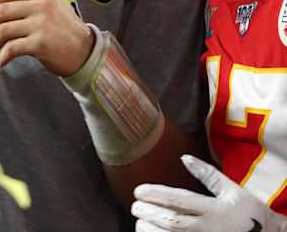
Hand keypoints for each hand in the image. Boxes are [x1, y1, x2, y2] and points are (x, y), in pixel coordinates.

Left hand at [0, 0, 93, 73]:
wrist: (86, 52)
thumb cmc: (64, 29)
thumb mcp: (52, 4)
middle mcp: (41, 4)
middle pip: (1, 10)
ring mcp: (41, 22)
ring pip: (3, 30)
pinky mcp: (41, 42)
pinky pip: (12, 48)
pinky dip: (3, 55)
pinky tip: (1, 61)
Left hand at [132, 154, 286, 231]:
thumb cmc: (247, 214)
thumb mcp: (232, 190)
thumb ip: (208, 174)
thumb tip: (185, 157)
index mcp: (215, 210)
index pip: (179, 201)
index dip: (156, 195)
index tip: (138, 191)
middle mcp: (208, 229)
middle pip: (172, 222)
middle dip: (149, 213)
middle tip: (134, 205)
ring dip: (151, 230)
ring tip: (139, 221)